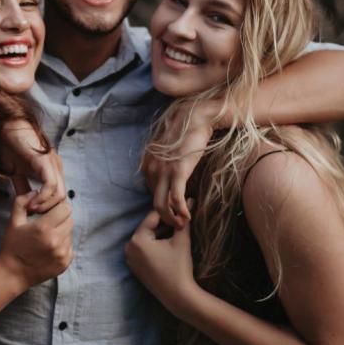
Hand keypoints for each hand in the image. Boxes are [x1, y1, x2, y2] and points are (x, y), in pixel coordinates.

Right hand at [0, 194, 72, 287]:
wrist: (13, 273)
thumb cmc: (12, 246)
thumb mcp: (14, 221)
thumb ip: (23, 201)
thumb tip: (35, 191)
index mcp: (43, 228)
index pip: (65, 208)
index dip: (58, 206)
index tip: (49, 210)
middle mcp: (56, 241)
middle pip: (70, 219)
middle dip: (61, 217)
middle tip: (49, 221)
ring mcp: (62, 253)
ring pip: (70, 232)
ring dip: (62, 230)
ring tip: (47, 236)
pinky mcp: (65, 263)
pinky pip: (70, 246)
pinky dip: (63, 244)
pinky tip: (50, 247)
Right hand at [1, 118, 65, 213]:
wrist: (6, 127)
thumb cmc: (12, 147)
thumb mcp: (18, 173)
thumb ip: (24, 188)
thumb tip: (27, 204)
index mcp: (52, 170)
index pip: (59, 197)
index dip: (49, 209)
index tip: (34, 216)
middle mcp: (56, 167)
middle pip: (63, 199)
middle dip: (49, 212)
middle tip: (34, 217)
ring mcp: (52, 164)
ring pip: (60, 194)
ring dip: (46, 207)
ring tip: (31, 211)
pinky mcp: (44, 161)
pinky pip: (50, 185)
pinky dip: (42, 197)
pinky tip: (31, 203)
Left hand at [124, 208, 198, 317]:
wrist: (178, 296)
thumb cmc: (180, 266)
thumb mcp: (181, 240)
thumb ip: (183, 219)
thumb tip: (190, 200)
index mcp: (137, 239)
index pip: (154, 217)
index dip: (168, 211)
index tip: (179, 205)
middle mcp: (129, 247)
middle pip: (148, 227)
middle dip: (163, 223)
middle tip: (178, 216)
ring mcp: (129, 258)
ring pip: (146, 237)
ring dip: (159, 232)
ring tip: (175, 228)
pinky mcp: (133, 266)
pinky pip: (143, 248)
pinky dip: (154, 244)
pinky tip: (167, 243)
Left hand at [142, 101, 217, 228]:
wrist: (196, 118)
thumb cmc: (186, 134)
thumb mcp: (169, 152)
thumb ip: (165, 166)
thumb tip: (170, 182)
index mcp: (147, 164)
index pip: (151, 192)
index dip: (162, 206)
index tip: (173, 213)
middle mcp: (151, 168)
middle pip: (153, 203)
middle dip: (165, 218)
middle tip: (176, 226)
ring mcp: (163, 170)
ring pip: (161, 205)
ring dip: (171, 218)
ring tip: (182, 224)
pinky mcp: (177, 171)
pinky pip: (175, 198)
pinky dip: (180, 211)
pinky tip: (187, 216)